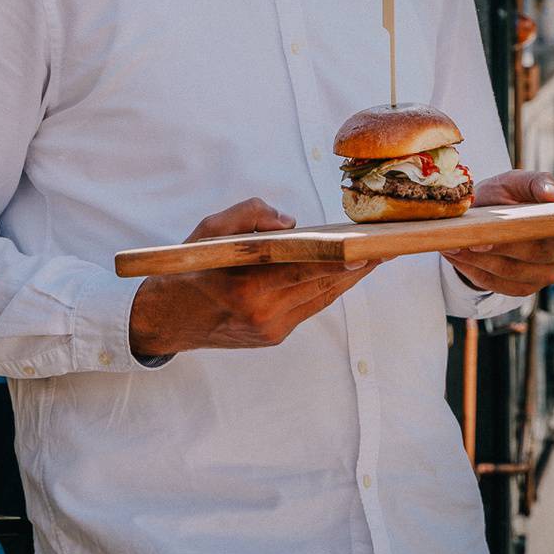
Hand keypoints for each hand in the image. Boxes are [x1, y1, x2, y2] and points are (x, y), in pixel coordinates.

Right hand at [128, 198, 377, 358]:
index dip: (342, 259)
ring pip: (321, 298)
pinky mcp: (274, 338)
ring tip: (374, 256)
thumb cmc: (186, 267)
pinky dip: (327, 288)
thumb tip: (290, 222)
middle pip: (322, 285)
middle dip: (356, 266)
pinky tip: (344, 272)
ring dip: (349, 278)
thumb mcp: (208, 230)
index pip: (304, 269)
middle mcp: (263, 313)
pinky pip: (310, 307)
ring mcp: (271, 330)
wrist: (166, 320)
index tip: (370, 247)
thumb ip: (248, 215)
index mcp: (245, 285)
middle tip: (387, 246)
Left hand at [441, 169, 553, 296]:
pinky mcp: (522, 289)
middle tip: (474, 239)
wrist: (483, 221)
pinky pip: (497, 285)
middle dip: (502, 246)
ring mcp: (543, 275)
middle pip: (535, 253)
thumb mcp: (515, 181)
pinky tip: (458, 256)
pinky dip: (474, 271)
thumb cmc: (504, 196)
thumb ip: (536, 183)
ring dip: (480, 260)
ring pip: (511, 272)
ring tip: (455, 245)